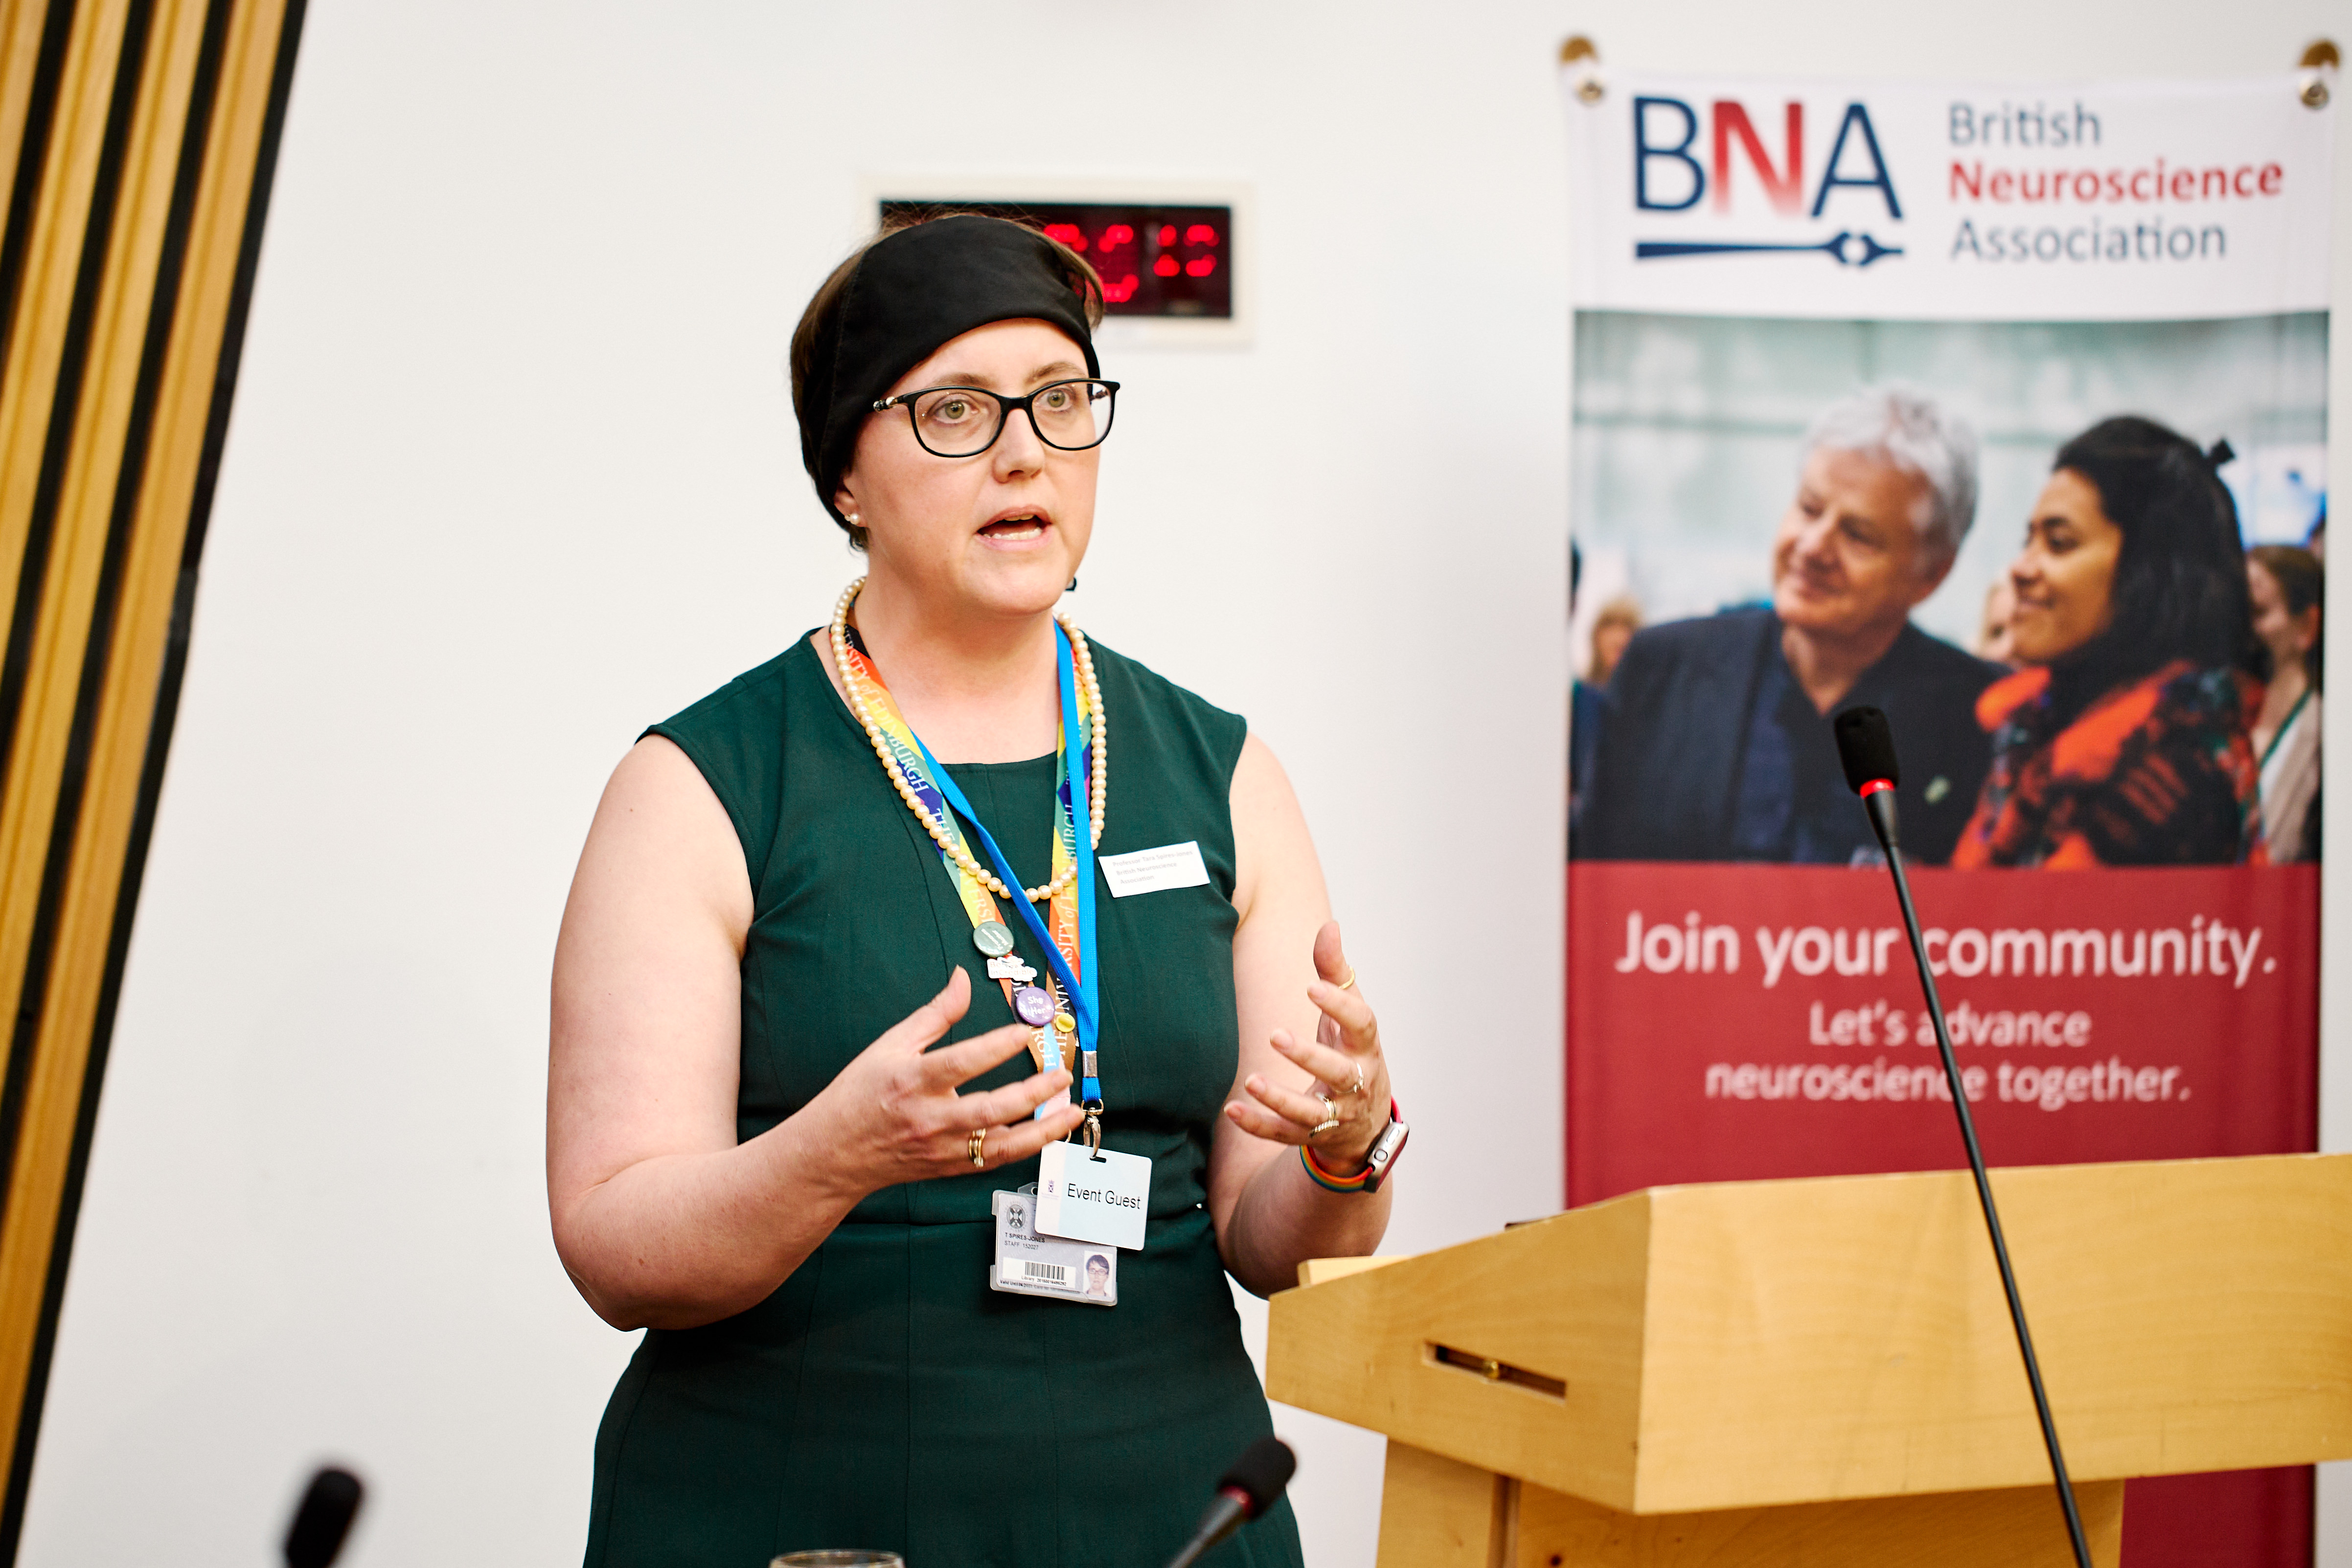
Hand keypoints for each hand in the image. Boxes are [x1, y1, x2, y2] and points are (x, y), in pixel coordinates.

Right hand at [802, 968, 1085, 1199]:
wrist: (834, 1152)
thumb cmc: (860, 1094)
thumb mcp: (890, 1045)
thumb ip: (934, 1014)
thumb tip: (962, 979)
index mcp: (911, 1082)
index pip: (961, 1062)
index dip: (996, 1046)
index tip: (1024, 1032)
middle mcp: (928, 1119)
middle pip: (989, 1108)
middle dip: (1032, 1092)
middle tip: (1061, 1073)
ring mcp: (941, 1148)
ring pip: (1000, 1144)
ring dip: (1042, 1130)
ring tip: (1071, 1111)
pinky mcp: (948, 1167)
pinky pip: (994, 1160)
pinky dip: (1025, 1148)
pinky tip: (1047, 1133)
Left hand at [1223, 921, 1392, 1170]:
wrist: (1366, 1120)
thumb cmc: (1351, 1050)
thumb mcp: (1349, 1013)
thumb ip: (1336, 971)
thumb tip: (1329, 926)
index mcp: (1365, 1046)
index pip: (1361, 1024)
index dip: (1340, 1006)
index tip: (1313, 986)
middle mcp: (1355, 1082)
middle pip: (1338, 1072)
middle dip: (1308, 1056)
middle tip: (1275, 1035)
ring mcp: (1335, 1114)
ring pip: (1309, 1112)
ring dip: (1280, 1098)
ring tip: (1250, 1081)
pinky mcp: (1312, 1137)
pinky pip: (1283, 1134)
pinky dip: (1258, 1124)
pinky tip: (1231, 1109)